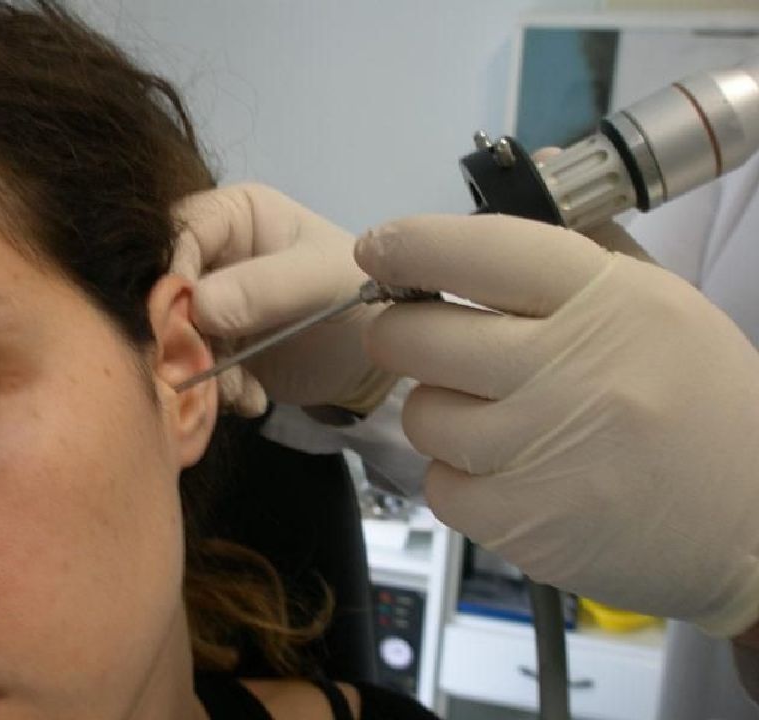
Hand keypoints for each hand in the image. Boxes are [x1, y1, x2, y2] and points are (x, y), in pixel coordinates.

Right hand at [172, 183, 394, 415]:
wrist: (376, 357)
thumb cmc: (358, 296)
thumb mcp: (324, 281)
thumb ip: (266, 287)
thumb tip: (198, 305)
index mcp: (235, 215)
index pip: (178, 231)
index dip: (172, 273)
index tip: (187, 319)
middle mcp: (213, 255)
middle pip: (164, 286)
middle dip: (181, 333)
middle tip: (205, 367)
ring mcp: (209, 305)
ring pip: (172, 334)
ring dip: (200, 371)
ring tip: (238, 392)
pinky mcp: (213, 348)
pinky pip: (192, 368)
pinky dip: (216, 391)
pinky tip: (251, 399)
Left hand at [355, 213, 758, 636]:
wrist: (755, 526)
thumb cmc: (704, 406)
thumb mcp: (662, 306)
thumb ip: (584, 249)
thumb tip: (515, 192)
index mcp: (606, 302)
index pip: (478, 251)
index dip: (410, 246)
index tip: (380, 249)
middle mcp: (567, 369)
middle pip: (417, 335)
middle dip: (402, 331)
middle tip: (421, 338)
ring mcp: (540, 451)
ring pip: (422, 412)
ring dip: (440, 411)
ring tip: (492, 418)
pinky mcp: (520, 523)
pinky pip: (438, 484)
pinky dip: (458, 477)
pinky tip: (505, 472)